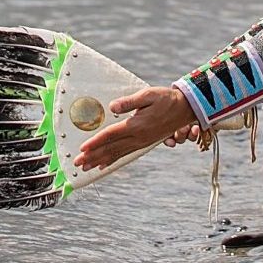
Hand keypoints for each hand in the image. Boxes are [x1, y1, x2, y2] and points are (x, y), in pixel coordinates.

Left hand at [73, 86, 197, 171]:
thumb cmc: (166, 99)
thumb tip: (112, 107)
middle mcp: (138, 137)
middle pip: (111, 149)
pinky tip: (104, 165)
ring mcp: (141, 142)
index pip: (111, 135)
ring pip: (117, 154)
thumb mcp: (148, 95)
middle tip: (77, 163)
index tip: (82, 149)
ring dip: (100, 161)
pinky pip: (125, 154)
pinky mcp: (144, 143)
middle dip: (93, 157)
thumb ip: (129, 102)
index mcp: (137, 125)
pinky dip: (113, 160)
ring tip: (86, 168)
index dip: (96, 142)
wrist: (185, 109)